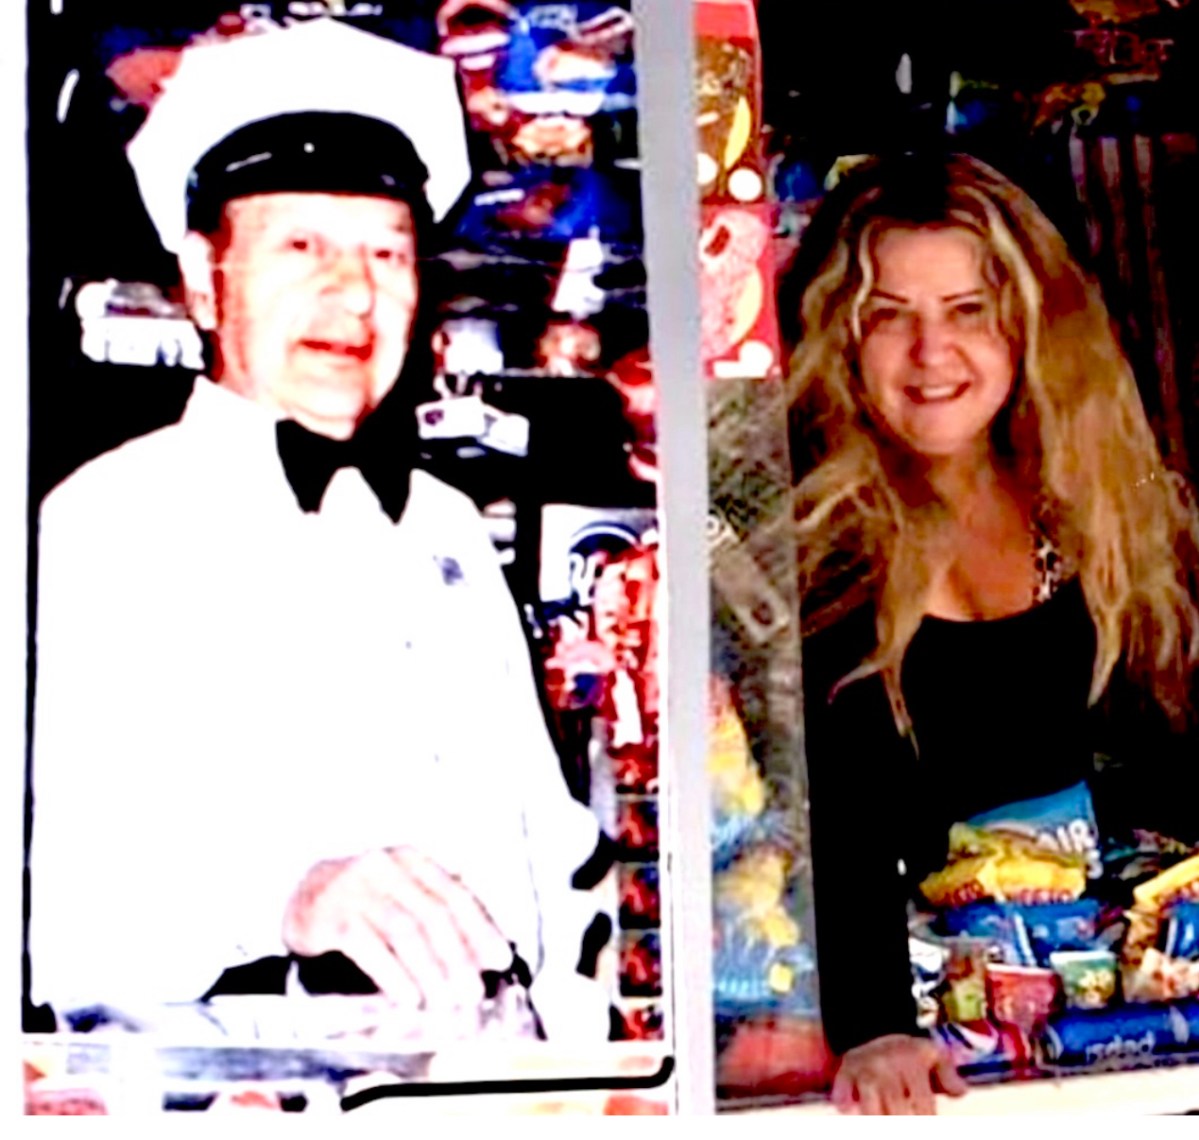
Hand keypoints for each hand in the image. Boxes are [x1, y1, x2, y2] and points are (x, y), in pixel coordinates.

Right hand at [282, 847, 513, 1010]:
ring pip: (405, 931)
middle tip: (473, 992)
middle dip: (459, 957)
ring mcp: (356, 889)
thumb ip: (443, 915)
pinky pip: (369, 947)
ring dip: (430, 971)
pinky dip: (392, 974)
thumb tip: (485, 953)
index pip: (456, 894)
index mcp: (412, 861)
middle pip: (433, 914)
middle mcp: (386, 868)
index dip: (482, 928)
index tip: (500, 958)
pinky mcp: (331, 916)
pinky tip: (407, 996)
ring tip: (444, 1001)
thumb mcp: (405, 895)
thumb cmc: (365, 901)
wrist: (303, 896)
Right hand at [831, 1034, 967, 1114]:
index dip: (926, 1119)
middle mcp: (887, 1066)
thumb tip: (960, 1091)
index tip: (926, 1122)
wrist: (871, 1026)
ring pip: (870, 1104)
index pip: (923, 1104)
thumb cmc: (905, 1051)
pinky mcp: (845, 1072)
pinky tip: (850, 1110)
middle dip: (902, 1119)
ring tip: (883, 1118)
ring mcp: (864, 1069)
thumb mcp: (931, 1054)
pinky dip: (844, 1102)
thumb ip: (948, 1074)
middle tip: (905, 1121)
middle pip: (897, 1108)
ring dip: (877, 1116)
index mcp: (911, 1062)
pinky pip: (841, 1090)